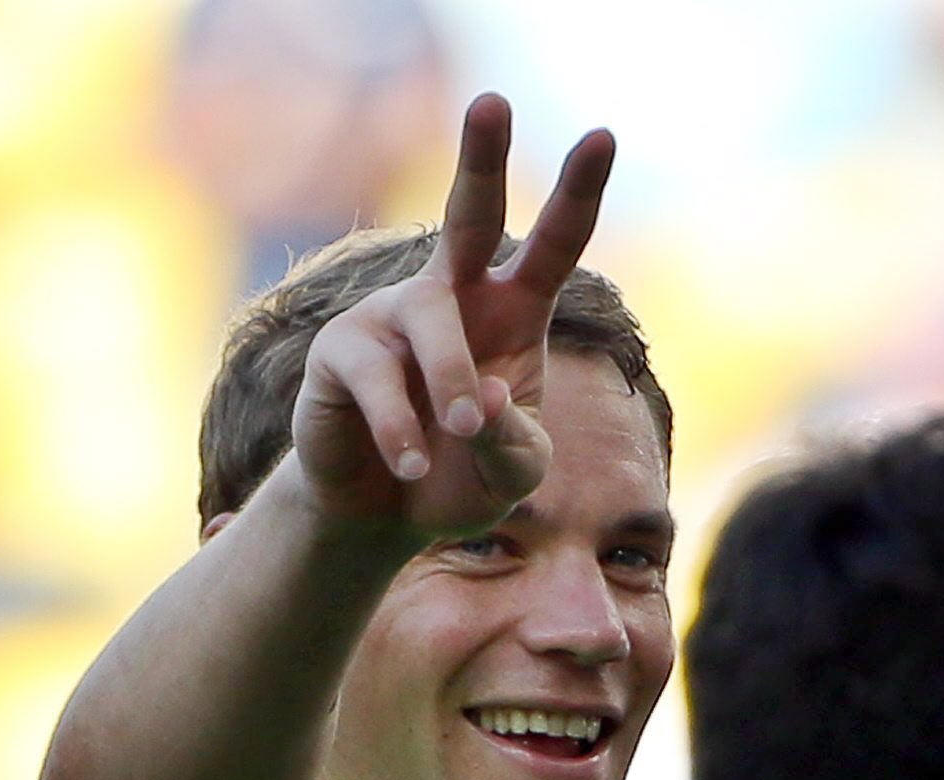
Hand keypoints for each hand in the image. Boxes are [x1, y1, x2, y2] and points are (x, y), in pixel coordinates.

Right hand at [289, 93, 615, 538]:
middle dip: (482, 159)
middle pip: (472, 216)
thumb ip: (512, 444)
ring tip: (461, 429)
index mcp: (513, 311)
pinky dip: (402, 429)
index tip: (602, 135)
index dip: (577, 194)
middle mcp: (453, 295)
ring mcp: (392, 315)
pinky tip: (411, 464)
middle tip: (493, 102)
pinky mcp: (342, 351)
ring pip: (432, 323)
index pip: (553, 247)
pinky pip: (378, 380)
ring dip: (452, 378)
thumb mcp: (510, 475)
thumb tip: (481, 398)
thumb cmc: (461, 477)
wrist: (384, 514)